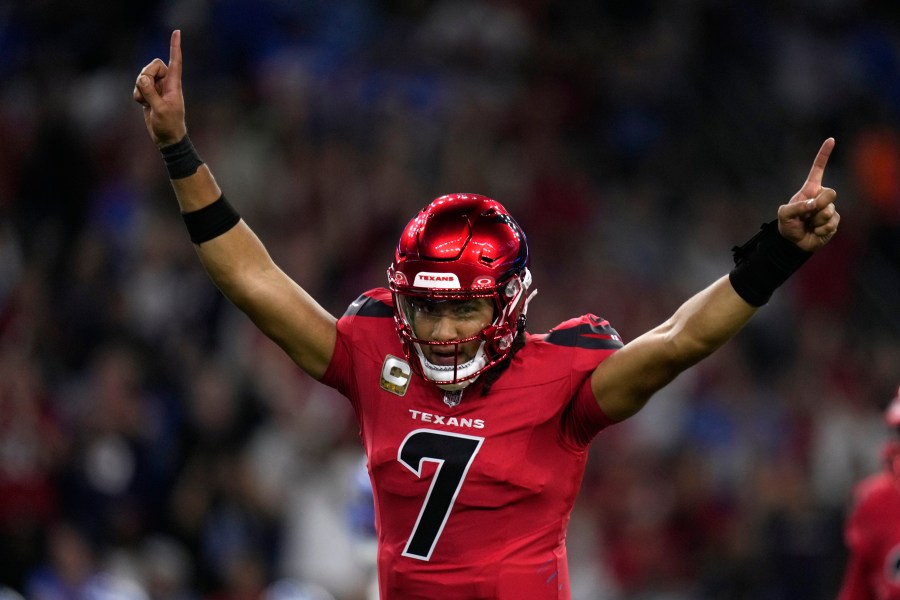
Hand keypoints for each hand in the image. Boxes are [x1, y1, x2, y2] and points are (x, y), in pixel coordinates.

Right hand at [133, 30, 186, 146]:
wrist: (167, 139)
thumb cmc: (169, 126)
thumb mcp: (160, 110)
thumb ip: (150, 93)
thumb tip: (142, 78)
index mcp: (174, 85)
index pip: (175, 62)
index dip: (175, 47)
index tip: (177, 32)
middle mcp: (166, 83)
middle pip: (153, 65)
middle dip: (146, 74)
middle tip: (146, 88)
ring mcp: (157, 88)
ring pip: (143, 75)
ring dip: (140, 87)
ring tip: (146, 102)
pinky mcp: (149, 94)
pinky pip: (138, 86)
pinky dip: (137, 94)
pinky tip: (143, 105)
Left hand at [777, 138, 839, 251]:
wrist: (794, 243)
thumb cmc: (787, 225)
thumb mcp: (784, 215)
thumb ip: (797, 207)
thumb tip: (815, 205)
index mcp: (809, 190)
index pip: (817, 169)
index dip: (824, 155)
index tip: (831, 139)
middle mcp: (821, 196)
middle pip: (831, 192)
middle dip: (819, 204)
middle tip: (808, 214)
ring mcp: (829, 208)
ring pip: (829, 210)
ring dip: (816, 220)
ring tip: (809, 225)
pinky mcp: (834, 221)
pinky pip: (832, 222)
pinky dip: (821, 229)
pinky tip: (815, 231)